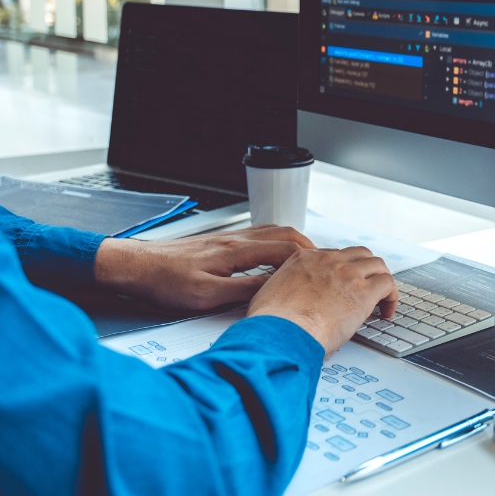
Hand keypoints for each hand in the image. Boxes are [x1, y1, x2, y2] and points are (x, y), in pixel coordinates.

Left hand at [94, 225, 315, 310]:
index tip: (323, 271)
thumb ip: (242, 292)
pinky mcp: (221, 242)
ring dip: (294, 243)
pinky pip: (259, 235)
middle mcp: (236, 239)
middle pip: (285, 235)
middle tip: (323, 265)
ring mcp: (229, 238)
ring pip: (273, 232)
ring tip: (306, 260)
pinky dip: (276, 243)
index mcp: (236, 251)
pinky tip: (274, 256)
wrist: (136, 267)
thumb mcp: (206, 296)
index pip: (286, 249)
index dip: (309, 260)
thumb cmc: (164, 281)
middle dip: (309, 248)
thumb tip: (273, 292)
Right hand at [247, 247, 397, 355]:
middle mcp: (327, 261)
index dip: (342, 271)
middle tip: (368, 287)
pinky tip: (387, 311)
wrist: (278, 333)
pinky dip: (392, 296)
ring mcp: (347, 273)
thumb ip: (284, 292)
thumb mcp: (269, 296)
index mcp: (303, 260)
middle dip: (366, 270)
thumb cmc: (270, 324)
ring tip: (382, 299)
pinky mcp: (362, 292)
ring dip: (381, 281)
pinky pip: (388, 284)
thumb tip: (291, 305)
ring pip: (377, 265)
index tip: (345, 284)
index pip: (333, 256)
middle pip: (358, 254)